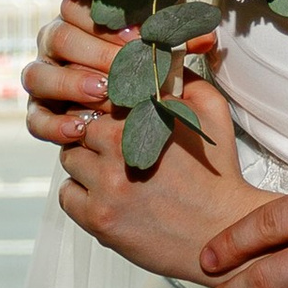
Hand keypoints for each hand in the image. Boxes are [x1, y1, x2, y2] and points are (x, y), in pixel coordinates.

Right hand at [22, 0, 220, 148]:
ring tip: (102, 95)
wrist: (128, 127)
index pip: (76, 6)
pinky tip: (80, 129)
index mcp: (80, 23)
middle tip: (124, 69)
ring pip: (38, 75)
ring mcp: (43, 79)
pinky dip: (55, 124)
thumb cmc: (143, 78)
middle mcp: (55, 46)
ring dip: (70, 84)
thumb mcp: (160, 58)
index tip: (138, 37)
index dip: (104, 20)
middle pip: (60, 37)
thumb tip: (206, 37)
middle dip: (94, 53)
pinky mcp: (39, 114)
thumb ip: (177, 44)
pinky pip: (35, 118)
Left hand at [59, 73, 266, 280]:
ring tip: (112, 171)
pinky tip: (106, 195)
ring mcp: (107, 183)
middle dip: (92, 130)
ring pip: (69, 157)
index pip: (101, 90)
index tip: (114, 112)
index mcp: (146, 113)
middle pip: (78, 122)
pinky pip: (66, 194)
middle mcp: (122, 145)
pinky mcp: (98, 217)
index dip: (104, 100)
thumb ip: (181, 76)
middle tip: (112, 145)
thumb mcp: (211, 111)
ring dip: (85, 162)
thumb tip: (156, 56)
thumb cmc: (216, 171)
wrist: (221, 231)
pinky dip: (80, 194)